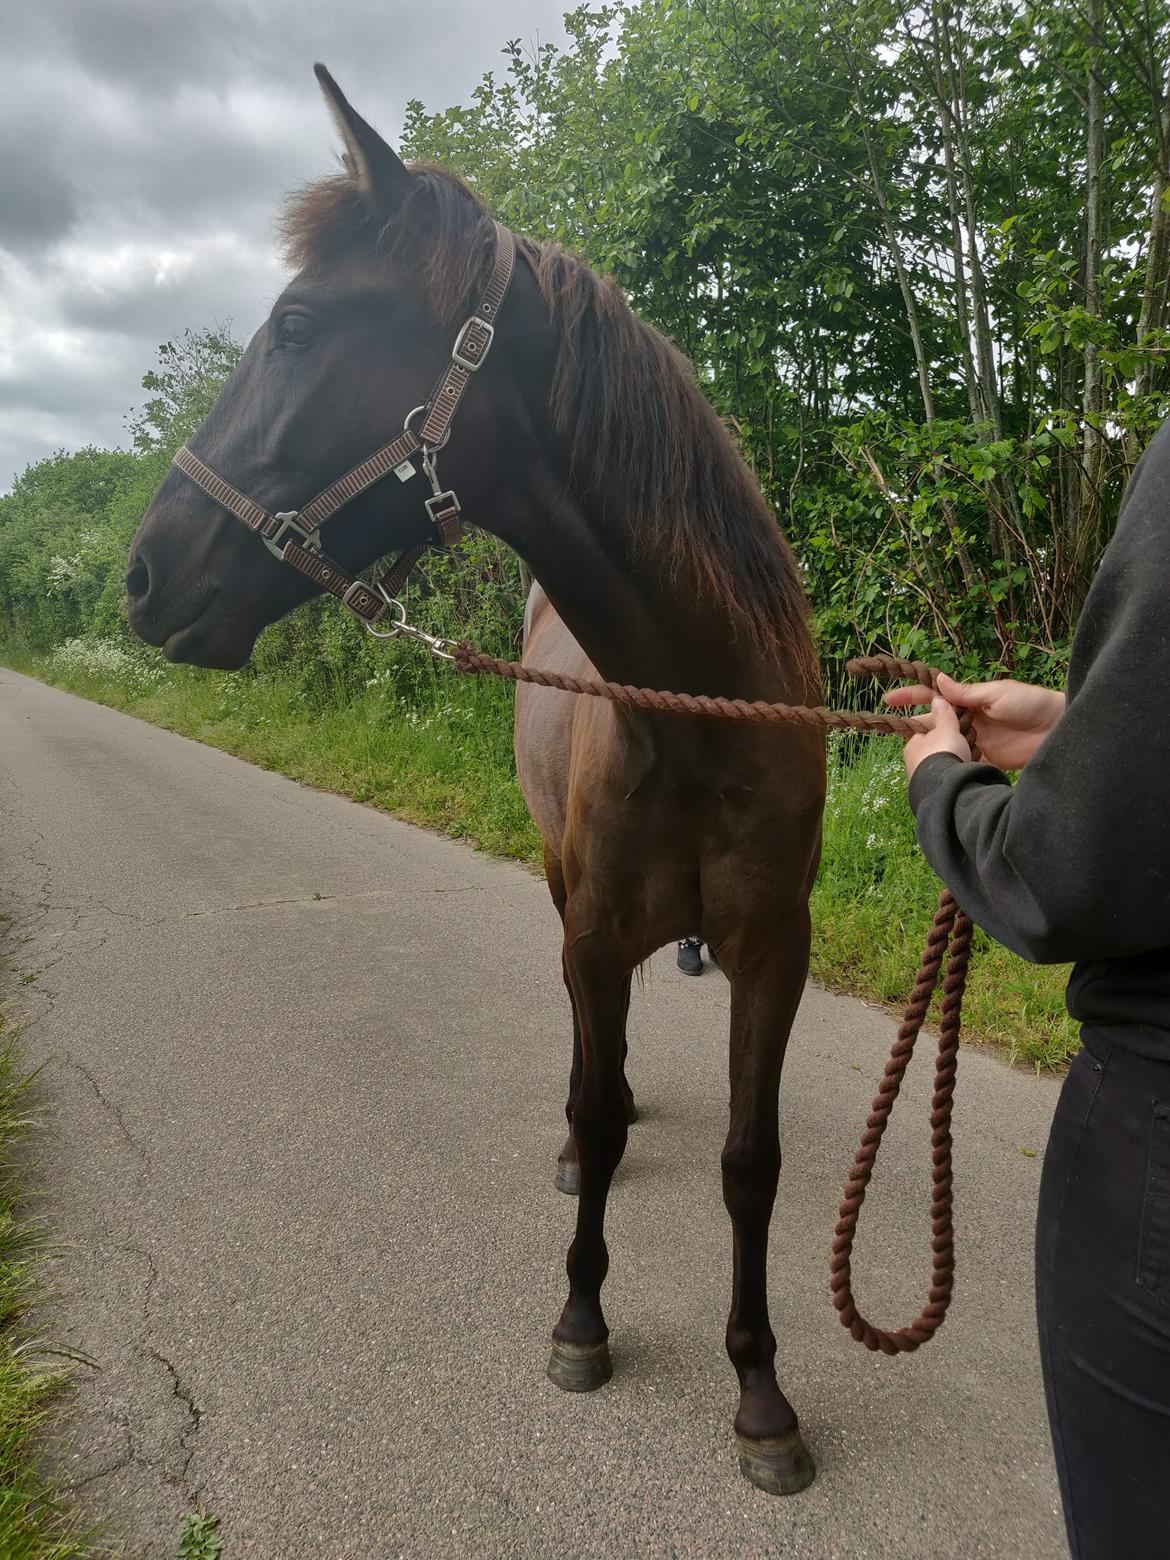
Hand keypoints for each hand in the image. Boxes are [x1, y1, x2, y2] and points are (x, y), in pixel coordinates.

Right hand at [885, 672, 1065, 770]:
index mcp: (970, 699)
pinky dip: (950, 764)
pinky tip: (938, 768)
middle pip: (934, 721)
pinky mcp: (985, 760)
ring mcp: (976, 740)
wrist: (1059, 728)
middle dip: (915, 725)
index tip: (888, 700)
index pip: (935, 695)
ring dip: (932, 745)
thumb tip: (938, 683)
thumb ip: (967, 692)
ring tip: (914, 753)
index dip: (911, 696)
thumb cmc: (1031, 703)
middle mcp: (968, 719)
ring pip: (945, 742)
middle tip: (895, 732)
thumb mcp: (997, 693)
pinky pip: (961, 761)